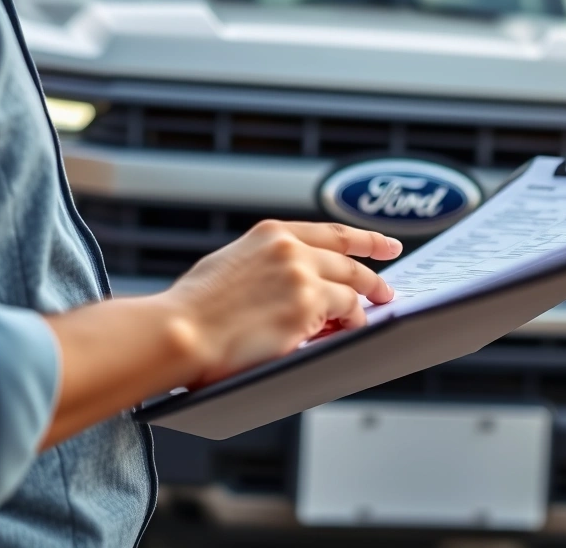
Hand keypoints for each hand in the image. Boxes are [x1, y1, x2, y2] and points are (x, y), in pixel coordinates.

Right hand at [160, 221, 402, 386]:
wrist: (179, 331)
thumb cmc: (193, 311)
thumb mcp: (232, 266)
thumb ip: (267, 266)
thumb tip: (297, 286)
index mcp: (270, 234)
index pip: (331, 232)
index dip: (365, 239)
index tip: (386, 244)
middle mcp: (290, 248)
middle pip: (349, 259)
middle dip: (374, 276)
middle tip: (386, 289)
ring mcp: (301, 275)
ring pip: (351, 288)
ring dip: (361, 308)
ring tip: (364, 320)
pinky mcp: (307, 306)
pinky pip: (346, 315)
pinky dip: (352, 325)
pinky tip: (348, 333)